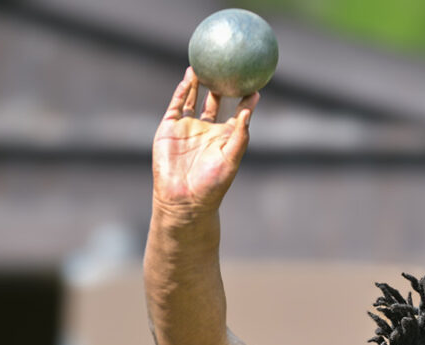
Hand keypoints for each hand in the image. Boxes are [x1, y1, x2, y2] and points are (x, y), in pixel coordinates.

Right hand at [151, 68, 259, 211]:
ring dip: (198, 83)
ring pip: (194, 100)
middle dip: (220, 85)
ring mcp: (188, 129)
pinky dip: (182, 91)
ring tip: (204, 64)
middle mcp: (207, 131)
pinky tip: (188, 77)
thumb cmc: (212, 184)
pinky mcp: (170, 129)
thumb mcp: (231, 159)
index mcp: (225, 139)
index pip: (238, 115)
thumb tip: (249, 111)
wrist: (183, 199)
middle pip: (215, 102)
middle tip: (227, 65)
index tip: (254, 84)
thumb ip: (240, 135)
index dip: (246, 101)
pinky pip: (177, 105)